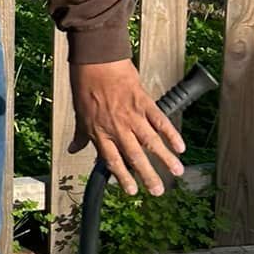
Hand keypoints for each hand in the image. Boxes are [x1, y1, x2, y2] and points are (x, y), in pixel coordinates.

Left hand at [70, 59, 185, 197]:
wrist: (96, 62)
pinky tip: (180, 146)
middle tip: (158, 191)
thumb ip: (81, 136)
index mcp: (100, 133)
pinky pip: (160, 121)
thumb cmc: (85, 86)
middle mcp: (117, 128)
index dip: (123, 177)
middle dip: (148, 176)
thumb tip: (73, 149)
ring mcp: (132, 116)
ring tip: (177, 172)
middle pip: (134, 157)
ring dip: (165, 159)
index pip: (112, 161)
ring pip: (151, 142)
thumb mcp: (79, 115)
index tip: (132, 191)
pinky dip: (171, 134)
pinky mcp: (144, 102)